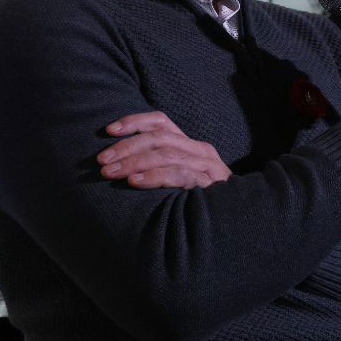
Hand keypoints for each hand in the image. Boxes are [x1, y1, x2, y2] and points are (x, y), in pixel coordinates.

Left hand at [97, 112, 231, 188]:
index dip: (134, 122)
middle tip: (101, 160)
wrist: (238, 219)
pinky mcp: (209, 184)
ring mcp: (206, 167)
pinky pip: (179, 175)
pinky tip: (134, 182)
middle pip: (159, 138)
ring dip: (134, 162)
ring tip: (110, 172)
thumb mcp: (181, 177)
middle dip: (126, 146)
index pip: (161, 122)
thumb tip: (119, 164)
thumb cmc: (201, 200)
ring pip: (166, 154)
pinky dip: (154, 177)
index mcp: (190, 145)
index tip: (109, 130)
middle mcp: (199, 151)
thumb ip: (160, 167)